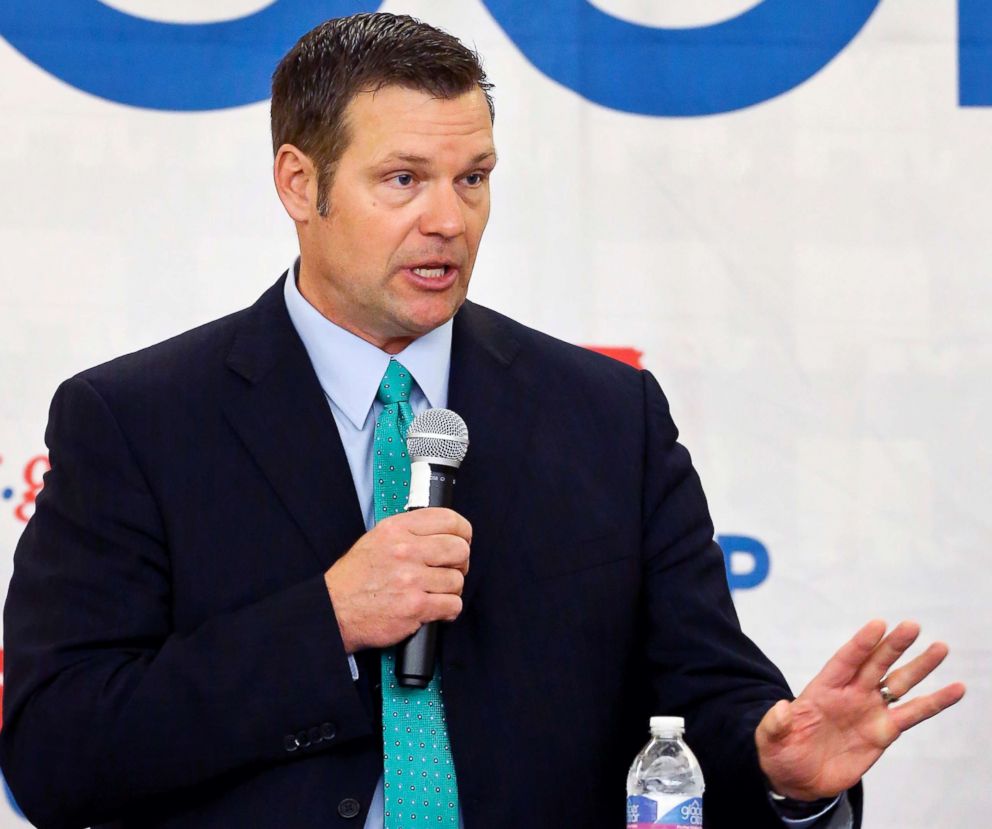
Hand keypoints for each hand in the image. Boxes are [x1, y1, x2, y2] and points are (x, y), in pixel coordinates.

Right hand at [324, 507, 471, 652]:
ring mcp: (411, 579)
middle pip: (459, 549)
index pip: (448, 519)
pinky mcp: (415, 606)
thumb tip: (440, 532)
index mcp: (396, 530)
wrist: (334, 610)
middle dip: (460, 562)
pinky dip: (449, 610)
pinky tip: (435, 608)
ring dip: (451, 590)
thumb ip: (407, 532)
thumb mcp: (376, 539)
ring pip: (457, 580)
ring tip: (435, 592)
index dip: (463, 531)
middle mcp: (404, 550)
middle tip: (451, 570)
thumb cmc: (354, 579)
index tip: (463, 539)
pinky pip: (453, 605)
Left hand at [756, 619, 965, 800]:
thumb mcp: (770, 737)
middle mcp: (849, 693)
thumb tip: (782, 708)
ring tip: (940, 647)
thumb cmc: (780, 749)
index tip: (878, 624)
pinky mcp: (883, 731)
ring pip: (898, 682)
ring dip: (919, 666)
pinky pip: (913, 714)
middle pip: (875, 664)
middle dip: (893, 646)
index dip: (861, 643)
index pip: (845, 660)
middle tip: (912, 626)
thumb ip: (776, 723)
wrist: (797, 775)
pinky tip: (955, 689)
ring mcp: (868, 710)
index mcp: (822, 688)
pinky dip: (934, 702)